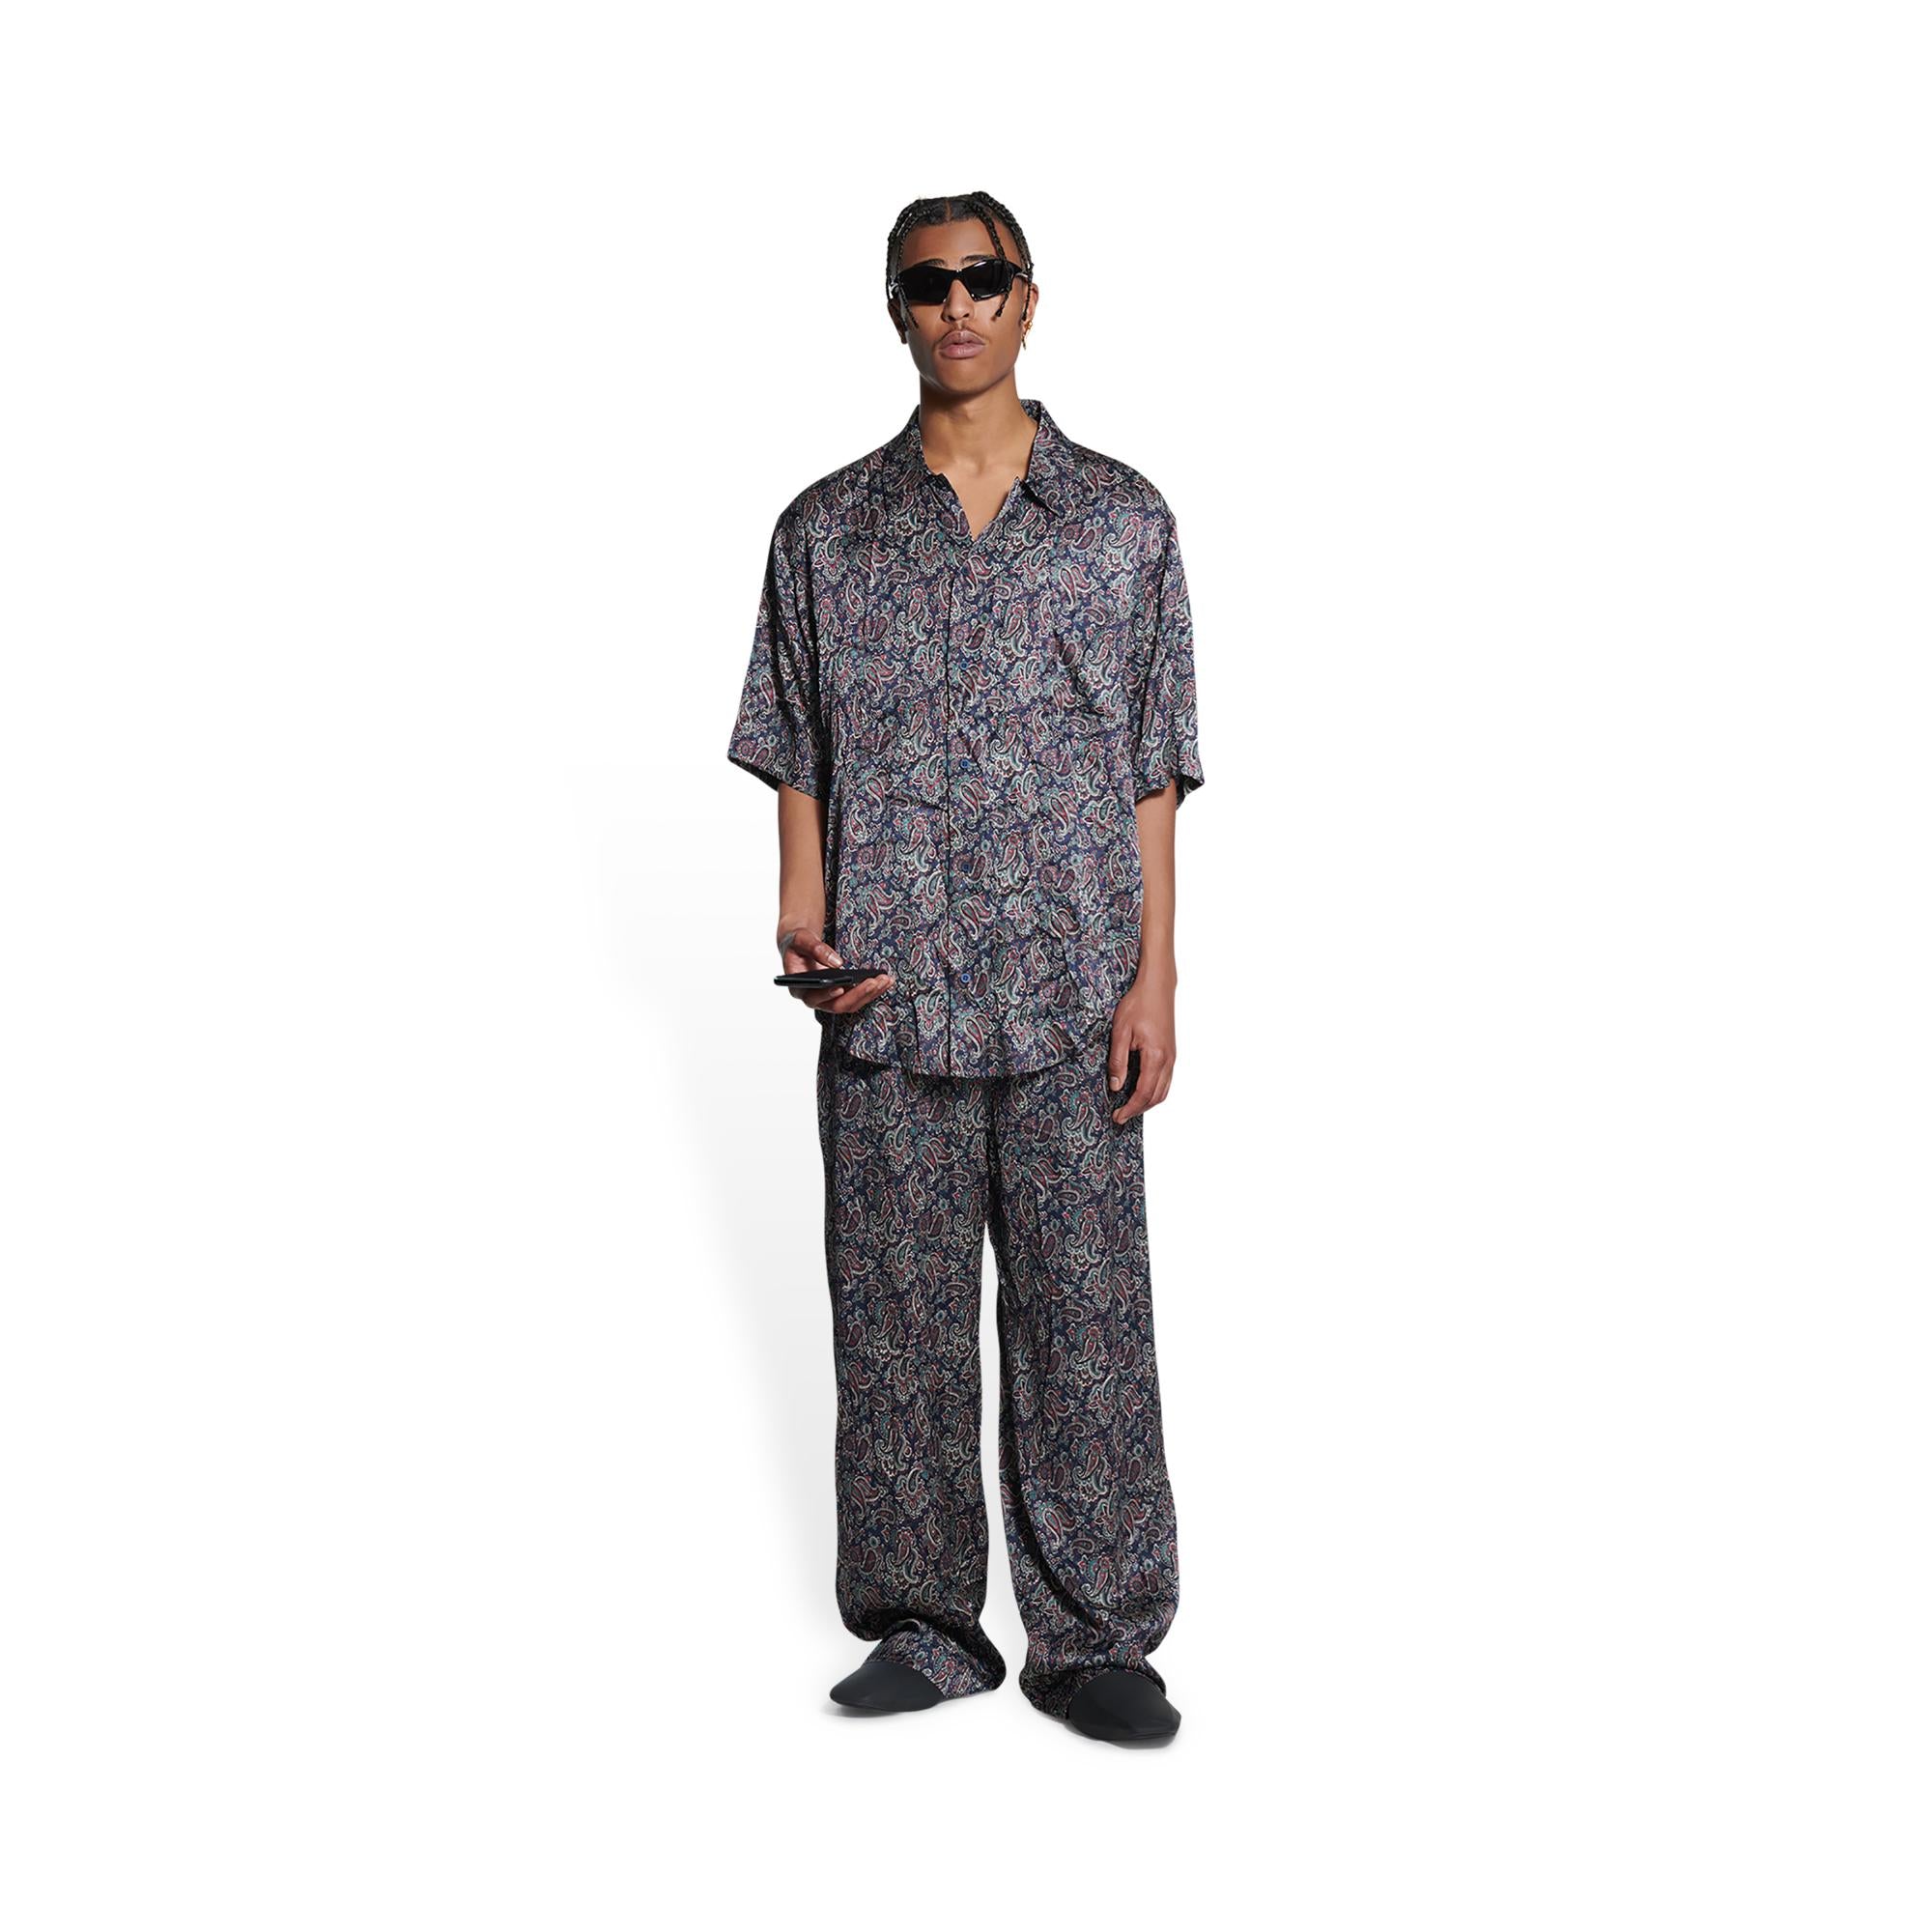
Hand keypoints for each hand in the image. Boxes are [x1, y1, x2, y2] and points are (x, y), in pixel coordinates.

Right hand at [778, 923, 895, 1016]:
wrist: (800, 945)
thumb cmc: (797, 943)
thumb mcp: (801, 939)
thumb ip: (815, 948)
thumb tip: (838, 963)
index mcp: (799, 989)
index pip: (813, 998)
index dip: (826, 994)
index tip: (840, 987)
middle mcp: (815, 998)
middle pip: (838, 1005)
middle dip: (858, 994)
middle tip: (874, 982)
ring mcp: (829, 998)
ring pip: (851, 1003)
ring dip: (869, 993)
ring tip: (885, 979)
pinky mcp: (841, 994)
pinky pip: (857, 997)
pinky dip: (872, 990)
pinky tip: (884, 980)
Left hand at [1107, 979, 1175, 1122]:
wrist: (1156, 987)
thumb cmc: (1138, 1005)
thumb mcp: (1120, 1032)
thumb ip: (1118, 1061)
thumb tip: (1116, 1086)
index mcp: (1156, 1057)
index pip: (1144, 1093)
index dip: (1131, 1108)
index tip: (1117, 1117)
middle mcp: (1168, 1060)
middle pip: (1157, 1096)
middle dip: (1138, 1109)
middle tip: (1120, 1116)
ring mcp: (1172, 1057)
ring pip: (1164, 1090)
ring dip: (1147, 1102)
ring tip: (1129, 1107)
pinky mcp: (1171, 1052)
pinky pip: (1166, 1080)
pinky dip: (1154, 1091)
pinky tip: (1141, 1090)